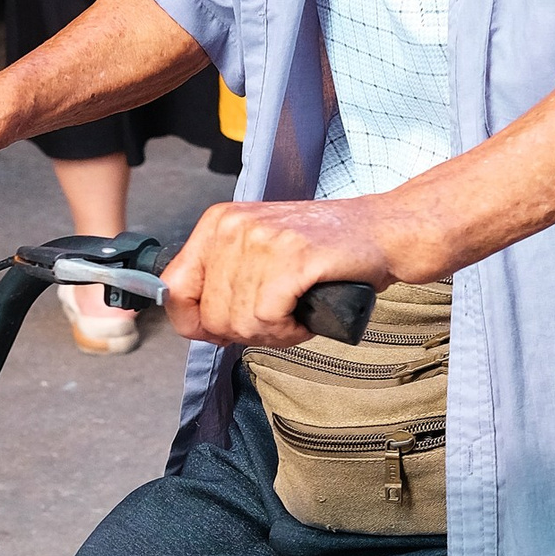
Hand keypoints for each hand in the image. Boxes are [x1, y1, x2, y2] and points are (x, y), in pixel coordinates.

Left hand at [160, 194, 400, 346]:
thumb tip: (194, 326)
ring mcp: (261, 240)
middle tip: (279, 319)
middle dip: (246, 332)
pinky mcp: (291, 258)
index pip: (174, 289)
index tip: (222, 330)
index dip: (195, 323)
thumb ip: (222, 282)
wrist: (380, 231)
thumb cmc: (324, 248)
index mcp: (217, 222)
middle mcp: (233, 226)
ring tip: (296, 312)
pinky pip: (269, 319)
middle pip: (211, 316)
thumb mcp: (258, 252)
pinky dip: (291, 331)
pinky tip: (306, 315)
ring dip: (274, 333)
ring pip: (241, 323)